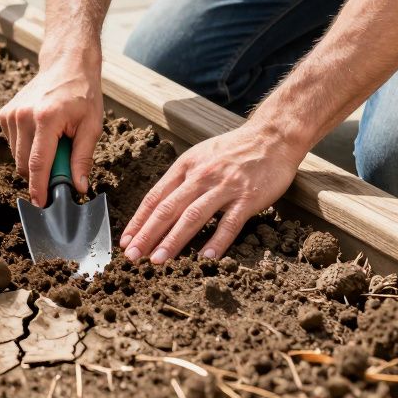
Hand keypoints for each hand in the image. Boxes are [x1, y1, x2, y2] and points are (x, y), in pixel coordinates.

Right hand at [0, 50, 103, 206]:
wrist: (66, 64)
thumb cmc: (82, 95)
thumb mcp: (92, 126)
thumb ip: (83, 158)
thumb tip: (78, 187)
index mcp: (46, 118)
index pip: (37, 164)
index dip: (39, 188)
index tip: (41, 205)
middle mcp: (23, 115)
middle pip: (24, 165)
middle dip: (41, 174)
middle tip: (62, 165)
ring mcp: (11, 114)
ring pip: (17, 157)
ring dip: (33, 160)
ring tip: (54, 142)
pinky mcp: (4, 114)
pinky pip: (13, 145)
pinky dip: (26, 147)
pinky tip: (41, 132)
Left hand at [119, 125, 304, 262]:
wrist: (272, 137)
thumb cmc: (233, 150)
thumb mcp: (201, 157)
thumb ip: (182, 180)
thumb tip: (159, 207)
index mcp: (186, 166)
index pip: (156, 197)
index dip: (139, 220)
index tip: (126, 241)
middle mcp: (201, 176)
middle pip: (169, 208)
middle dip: (148, 234)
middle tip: (133, 256)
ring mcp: (225, 187)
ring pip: (193, 217)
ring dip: (173, 241)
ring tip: (158, 260)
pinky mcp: (248, 197)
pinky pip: (230, 223)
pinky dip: (217, 241)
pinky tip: (204, 257)